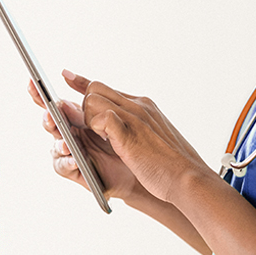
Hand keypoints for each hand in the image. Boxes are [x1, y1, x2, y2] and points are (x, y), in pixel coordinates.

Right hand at [28, 79, 141, 200]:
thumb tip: (65, 74)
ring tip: (66, 143)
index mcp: (76, 117)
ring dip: (59, 143)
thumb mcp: (111, 113)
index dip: (40, 94)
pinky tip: (74, 160)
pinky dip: (67, 162)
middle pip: (51, 123)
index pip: (54, 104)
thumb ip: (93, 97)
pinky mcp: (75, 170)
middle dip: (49, 118)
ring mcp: (71, 152)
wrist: (139, 167)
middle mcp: (70, 133)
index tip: (31, 81)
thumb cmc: (125, 139)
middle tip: (50, 115)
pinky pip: (63, 166)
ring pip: (56, 145)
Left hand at [65, 70, 212, 203]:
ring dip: (88, 119)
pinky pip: (101, 116)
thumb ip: (135, 127)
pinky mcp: (128, 132)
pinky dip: (96, 126)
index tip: (67, 76)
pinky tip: (106, 139)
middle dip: (82, 106)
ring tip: (103, 138)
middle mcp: (138, 106)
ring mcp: (134, 117)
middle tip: (87, 127)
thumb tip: (118, 128)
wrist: (188, 178)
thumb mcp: (153, 137)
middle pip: (95, 88)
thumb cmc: (172, 165)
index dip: (83, 82)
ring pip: (93, 99)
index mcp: (143, 106)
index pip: (107, 88)